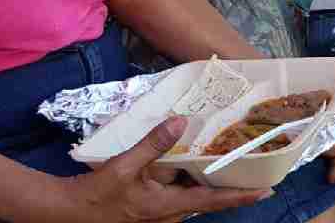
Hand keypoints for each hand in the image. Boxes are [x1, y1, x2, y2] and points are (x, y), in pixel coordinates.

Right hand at [55, 117, 270, 222]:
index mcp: (166, 207)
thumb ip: (153, 144)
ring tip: (234, 167)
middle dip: (234, 190)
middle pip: (209, 202)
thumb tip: (182, 122)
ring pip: (194, 200)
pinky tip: (194, 168)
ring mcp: (160, 216)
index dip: (241, 196)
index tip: (266, 190)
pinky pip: (180, 198)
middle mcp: (169, 216)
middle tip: (258, 174)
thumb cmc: (96, 194)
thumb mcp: (124, 166)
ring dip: (213, 186)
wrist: (68, 212)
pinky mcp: (151, 211)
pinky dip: (192, 184)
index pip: (213, 201)